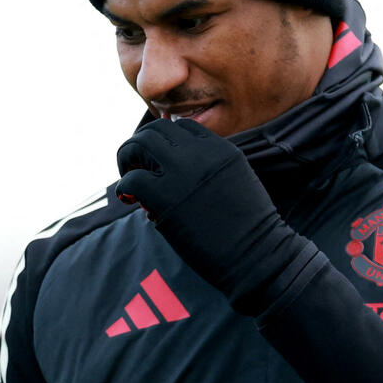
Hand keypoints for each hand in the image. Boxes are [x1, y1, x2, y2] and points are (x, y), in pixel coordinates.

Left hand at [116, 119, 316, 315]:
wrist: (258, 255)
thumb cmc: (248, 229)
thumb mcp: (235, 180)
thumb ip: (208, 167)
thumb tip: (170, 172)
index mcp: (219, 148)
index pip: (180, 126)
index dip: (163, 142)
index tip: (158, 160)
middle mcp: (199, 153)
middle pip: (154, 130)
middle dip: (139, 146)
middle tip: (136, 168)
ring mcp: (182, 172)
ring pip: (138, 145)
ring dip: (127, 160)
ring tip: (131, 181)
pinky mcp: (166, 197)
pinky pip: (131, 180)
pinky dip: (125, 188)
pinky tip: (130, 200)